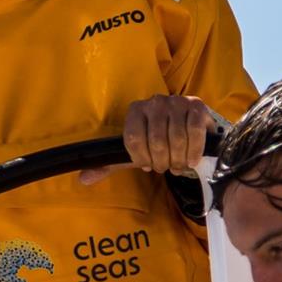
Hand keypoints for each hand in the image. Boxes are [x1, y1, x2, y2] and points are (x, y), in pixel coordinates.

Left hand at [80, 95, 216, 184]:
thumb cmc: (158, 142)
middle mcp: (154, 102)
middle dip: (162, 162)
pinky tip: (192, 159)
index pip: (133, 139)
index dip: (141, 158)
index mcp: (135, 110)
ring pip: (176, 138)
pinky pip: (194, 131)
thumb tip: (84, 179)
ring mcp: (176, 101)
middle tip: (166, 168)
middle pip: (156, 141)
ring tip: (179, 165)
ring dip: (178, 159)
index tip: (148, 166)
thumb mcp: (134, 153)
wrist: (189, 127)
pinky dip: (193, 150)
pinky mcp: (197, 105)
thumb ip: (110, 165)